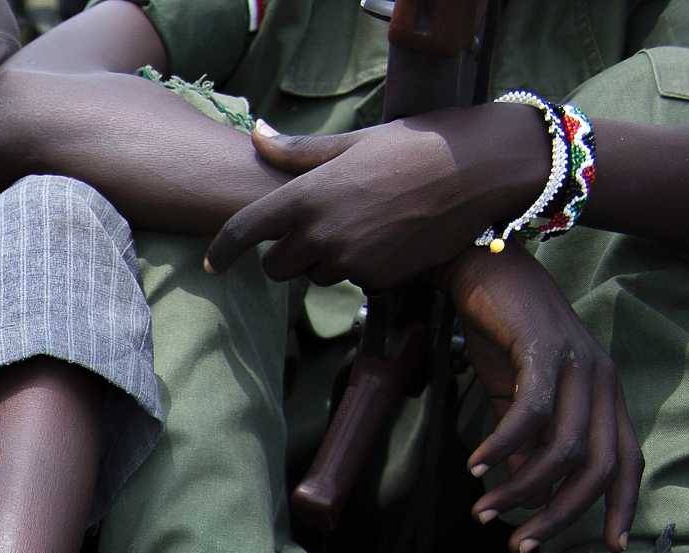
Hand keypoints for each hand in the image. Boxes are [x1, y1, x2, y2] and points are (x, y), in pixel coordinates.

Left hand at [207, 104, 552, 290]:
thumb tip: (256, 135)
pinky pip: (354, 282)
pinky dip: (363, 267)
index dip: (222, 250)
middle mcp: (320, 234)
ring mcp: (349, 261)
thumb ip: (297, 152)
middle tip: (313, 231)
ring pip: (317, 276)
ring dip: (327, 260)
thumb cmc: (412, 145)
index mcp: (306, 196)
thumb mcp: (352, 142)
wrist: (476, 169)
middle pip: (277, 268)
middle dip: (286, 255)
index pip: (243, 232)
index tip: (213, 263)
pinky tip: (390, 237)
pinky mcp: (378, 280)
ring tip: (365, 224)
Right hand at [443, 247, 639, 552]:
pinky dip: (504, 447)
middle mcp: (603, 380)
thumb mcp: (515, 401)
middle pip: (600, 466)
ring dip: (523, 490)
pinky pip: (532, 413)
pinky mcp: (545, 349)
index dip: (624, 506)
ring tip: (484, 511)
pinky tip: (476, 467)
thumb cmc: (502, 335)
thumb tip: (517, 501)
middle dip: (561, 515)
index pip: (628, 460)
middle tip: (520, 545)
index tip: (611, 547)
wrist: (485, 266)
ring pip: (566, 448)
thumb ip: (524, 449)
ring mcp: (578, 363)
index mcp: (604, 394)